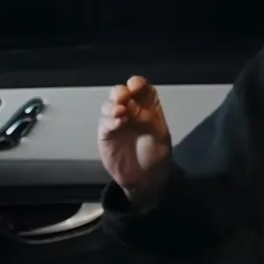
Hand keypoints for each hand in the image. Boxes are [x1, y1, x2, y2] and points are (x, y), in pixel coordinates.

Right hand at [97, 75, 172, 206]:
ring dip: (112, 105)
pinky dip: (109, 120)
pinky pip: (104, 123)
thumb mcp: (160, 136)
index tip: (135, 85)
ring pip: (109, 105)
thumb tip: (131, 105)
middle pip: (121, 93)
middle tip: (123, 97)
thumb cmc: (157, 154)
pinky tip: (118, 122)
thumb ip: (147, 120)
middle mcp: (130, 111)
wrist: (146, 179)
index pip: (142, 89)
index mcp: (148, 107)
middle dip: (120, 92)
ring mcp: (117, 121)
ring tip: (121, 111)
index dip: (137, 84)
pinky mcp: (106, 135)